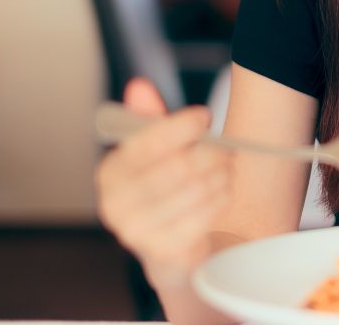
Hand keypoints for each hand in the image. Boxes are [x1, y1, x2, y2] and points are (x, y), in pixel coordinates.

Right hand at [94, 78, 232, 286]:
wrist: (171, 248)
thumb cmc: (164, 190)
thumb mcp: (155, 153)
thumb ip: (149, 120)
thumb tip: (139, 86)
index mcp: (111, 172)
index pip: (146, 142)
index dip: (178, 126)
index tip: (203, 116)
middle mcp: (115, 204)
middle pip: (176, 167)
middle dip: (209, 153)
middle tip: (228, 148)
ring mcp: (136, 232)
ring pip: (194, 190)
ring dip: (219, 175)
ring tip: (227, 169)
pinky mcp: (162, 252)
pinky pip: (203, 216)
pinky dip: (220, 198)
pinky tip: (224, 191)